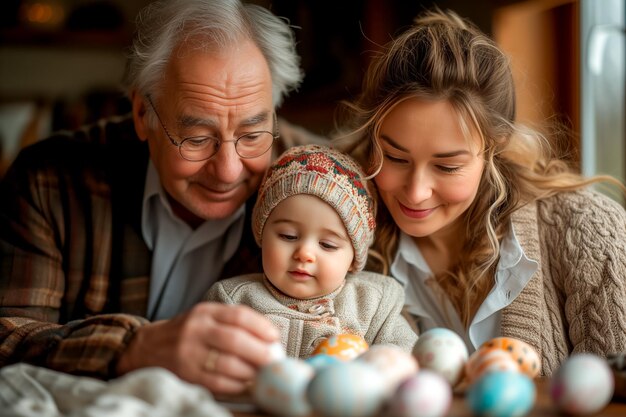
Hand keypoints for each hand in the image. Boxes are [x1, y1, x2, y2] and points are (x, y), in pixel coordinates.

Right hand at [115, 302, 279, 393]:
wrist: (147, 347)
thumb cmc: (187, 333)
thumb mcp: (206, 317)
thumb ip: (233, 323)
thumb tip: (270, 338)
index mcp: (205, 312)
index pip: (238, 315)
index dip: (261, 327)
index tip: (275, 337)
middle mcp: (196, 330)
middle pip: (234, 339)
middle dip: (260, 352)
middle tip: (274, 360)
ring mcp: (188, 353)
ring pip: (227, 363)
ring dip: (250, 371)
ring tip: (262, 374)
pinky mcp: (185, 374)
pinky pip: (217, 382)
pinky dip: (236, 385)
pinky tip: (245, 384)